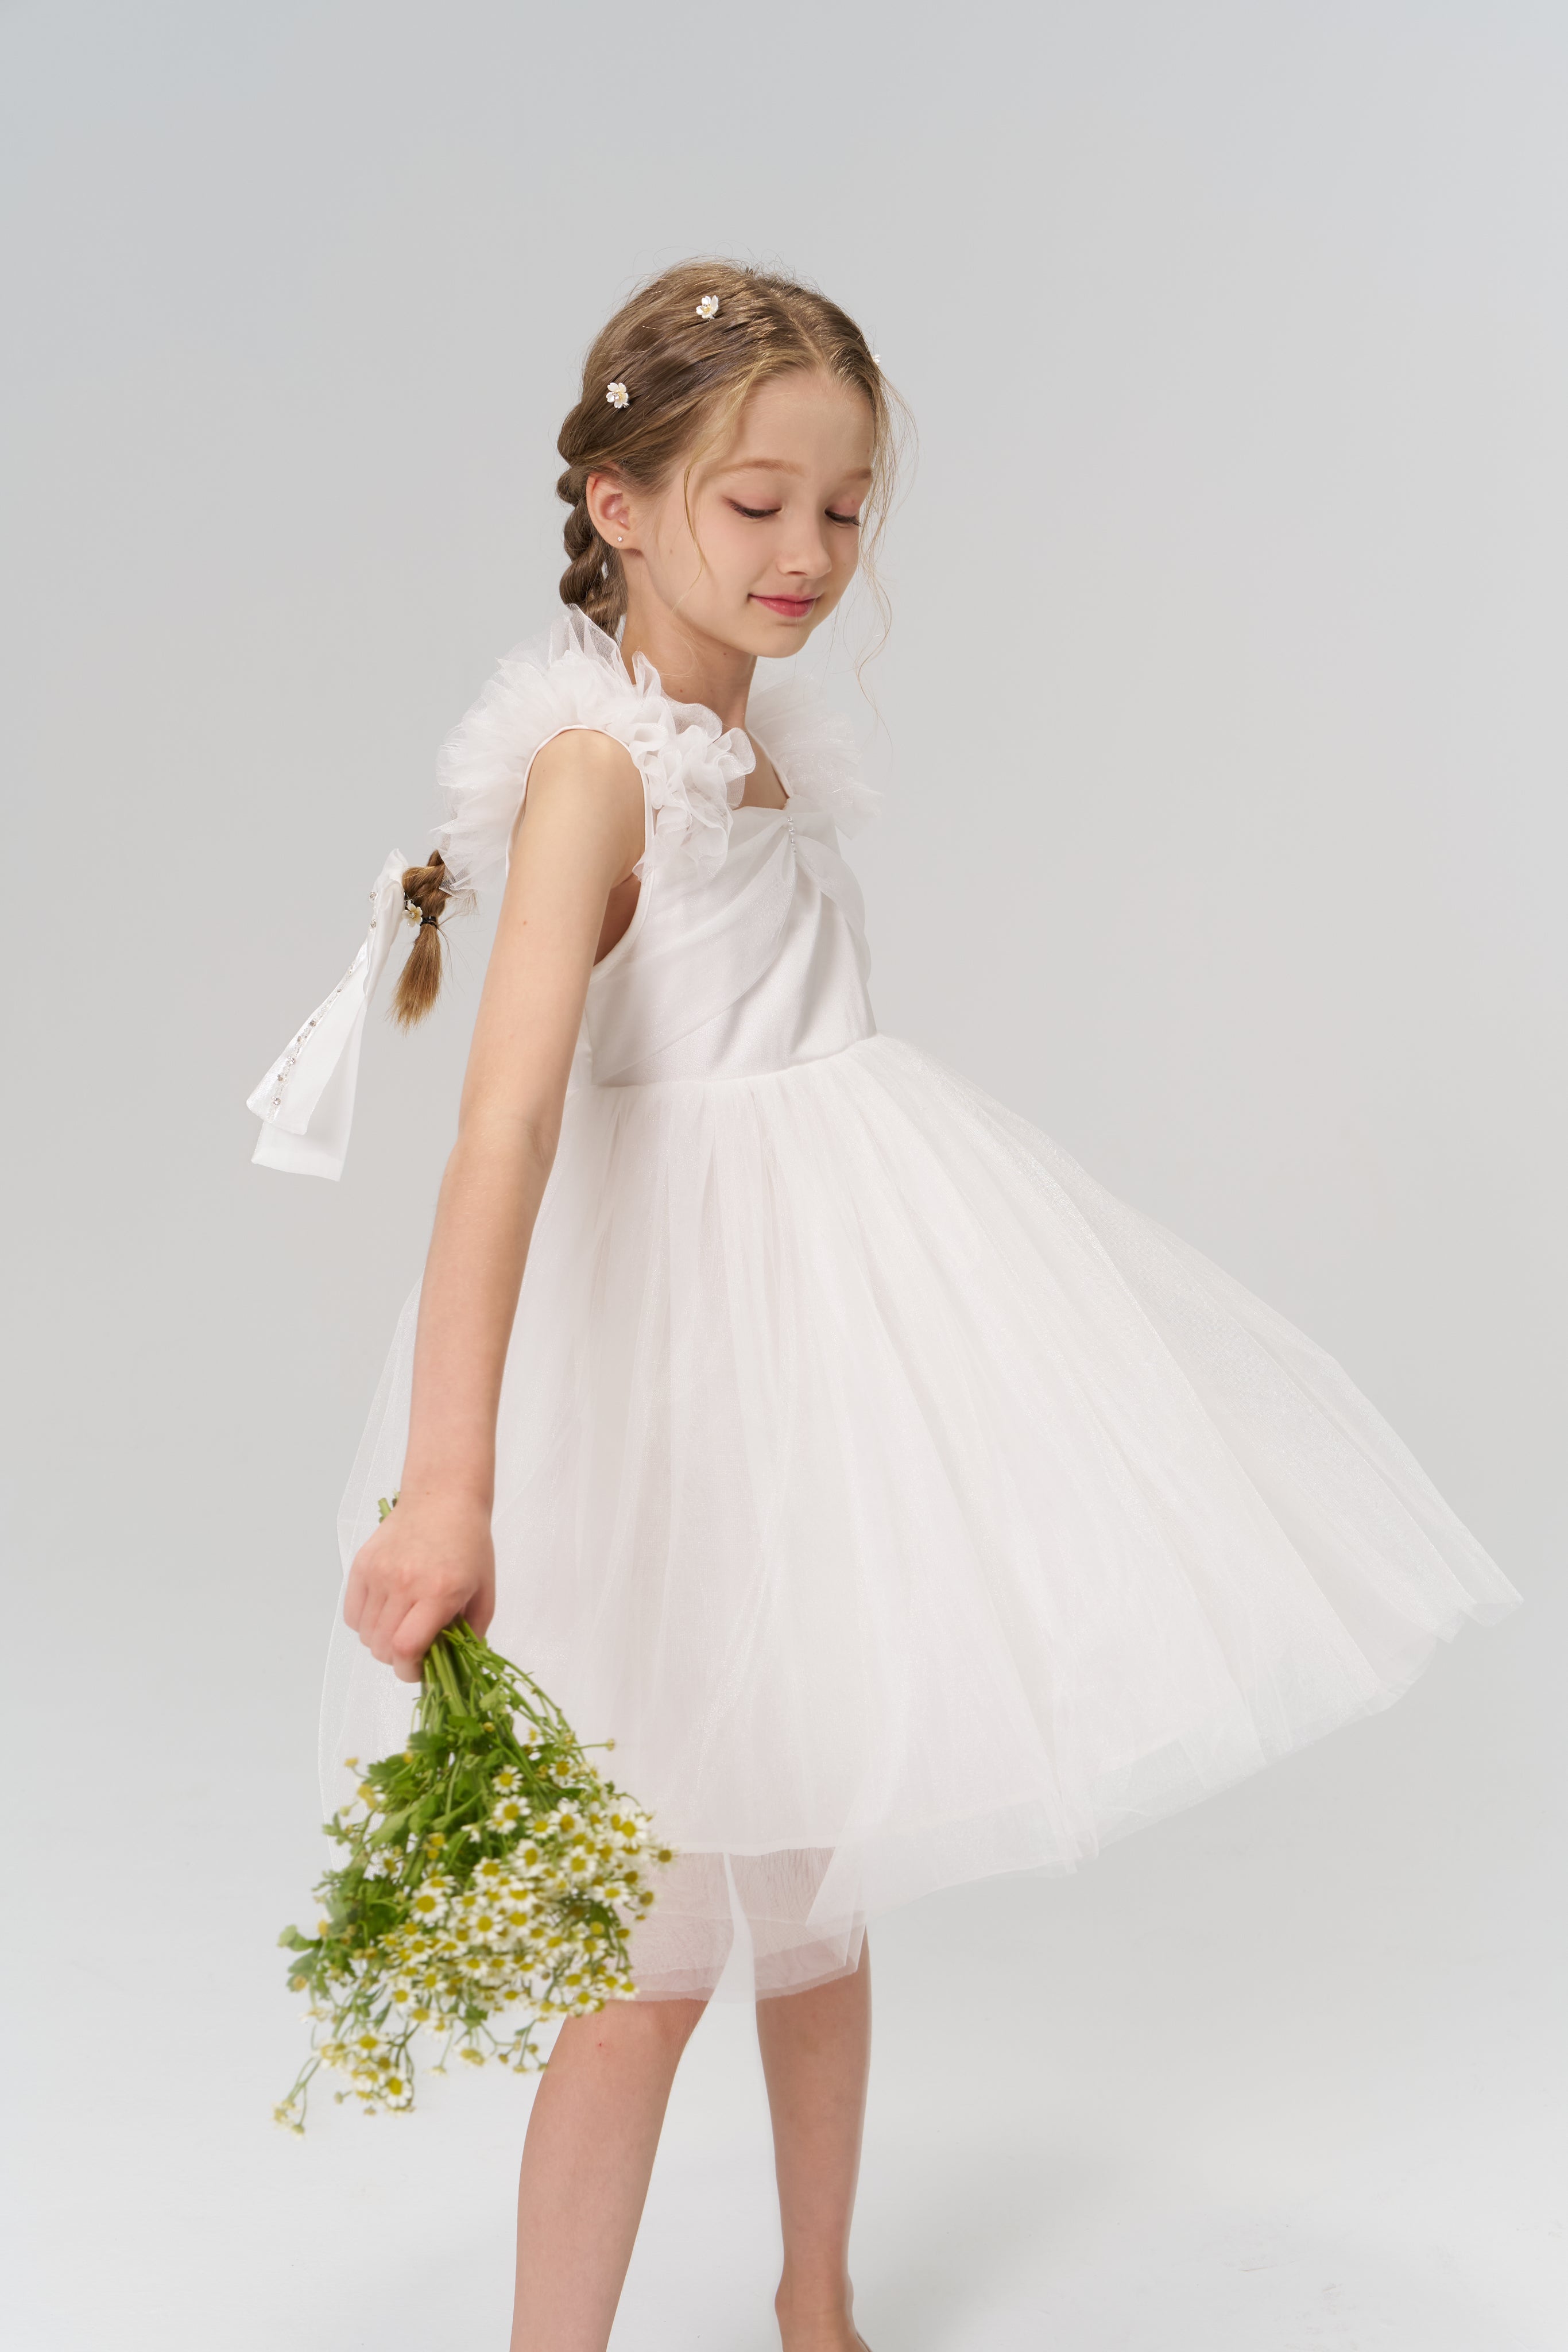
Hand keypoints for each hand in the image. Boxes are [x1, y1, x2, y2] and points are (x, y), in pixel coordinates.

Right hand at [343, 1489, 495, 1683]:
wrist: (443, 1499)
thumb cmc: (469, 1543)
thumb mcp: (484, 1591)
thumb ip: (471, 1633)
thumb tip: (453, 1664)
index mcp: (438, 1592)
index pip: (405, 1649)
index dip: (409, 1671)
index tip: (420, 1669)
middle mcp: (404, 1583)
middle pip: (382, 1647)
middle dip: (398, 1660)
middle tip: (414, 1649)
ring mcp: (378, 1573)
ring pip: (365, 1635)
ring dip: (381, 1643)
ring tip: (401, 1627)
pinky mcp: (362, 1565)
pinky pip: (352, 1615)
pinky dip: (365, 1624)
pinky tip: (385, 1613)